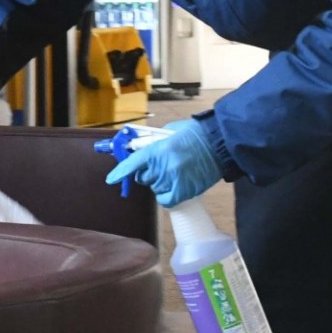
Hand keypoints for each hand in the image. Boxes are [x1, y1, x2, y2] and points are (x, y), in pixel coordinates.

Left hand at [103, 120, 222, 207]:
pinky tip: (174, 187)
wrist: (219, 142)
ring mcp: (174, 180)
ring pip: (155, 188)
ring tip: (175, 172)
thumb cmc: (196, 134)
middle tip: (161, 166)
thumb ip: (154, 143)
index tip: (112, 179)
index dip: (120, 172)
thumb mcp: (170, 132)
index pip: (133, 163)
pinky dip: (166, 196)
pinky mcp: (184, 191)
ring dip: (160, 182)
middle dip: (148, 173)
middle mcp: (163, 166)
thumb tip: (142, 149)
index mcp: (158, 149)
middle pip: (143, 178)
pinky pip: (166, 199)